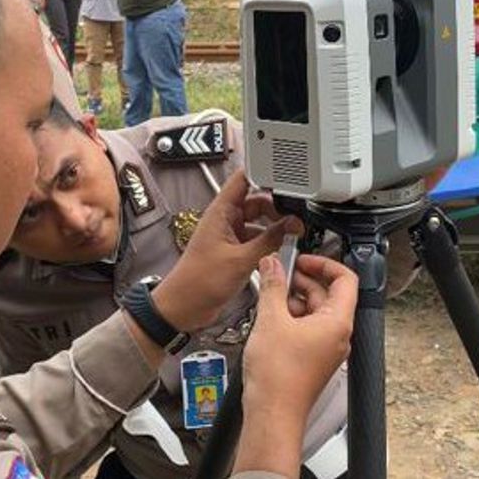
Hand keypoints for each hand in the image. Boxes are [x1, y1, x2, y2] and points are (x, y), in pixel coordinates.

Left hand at [152, 170, 300, 331]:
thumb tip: (291, 225)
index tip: (286, 176)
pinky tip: (279, 250)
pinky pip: (256, 239)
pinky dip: (269, 242)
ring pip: (259, 222)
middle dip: (277, 208)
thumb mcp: (241, 259)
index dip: (263, 172)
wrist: (183, 307)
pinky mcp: (234, 251)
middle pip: (257, 201)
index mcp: (220, 212)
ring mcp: (230, 235)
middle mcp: (225, 220)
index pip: (243, 179)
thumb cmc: (198, 282)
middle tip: (294, 218)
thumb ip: (269, 240)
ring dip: (274, 227)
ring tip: (291, 235)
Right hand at [233, 254, 356, 475]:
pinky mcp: (312, 358)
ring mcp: (325, 348)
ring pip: (314, 311)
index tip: (302, 259)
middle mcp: (337, 335)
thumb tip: (273, 265)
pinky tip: (269, 316)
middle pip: (327, 294)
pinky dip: (290, 317)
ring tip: (268, 295)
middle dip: (301, 281)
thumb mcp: (271, 319)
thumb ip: (273, 286)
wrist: (272, 414)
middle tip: (277, 273)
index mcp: (338, 322)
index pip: (345, 279)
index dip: (323, 263)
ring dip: (292, 299)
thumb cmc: (279, 377)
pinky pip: (306, 328)